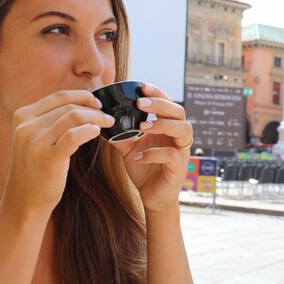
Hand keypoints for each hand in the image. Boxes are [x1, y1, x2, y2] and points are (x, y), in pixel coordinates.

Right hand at [2, 90, 114, 215]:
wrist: (24, 201)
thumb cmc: (35, 169)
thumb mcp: (34, 138)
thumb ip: (50, 120)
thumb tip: (82, 104)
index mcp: (22, 116)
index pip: (58, 96)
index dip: (82, 96)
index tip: (96, 102)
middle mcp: (26, 126)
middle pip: (68, 106)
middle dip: (93, 108)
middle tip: (106, 115)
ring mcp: (35, 141)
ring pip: (74, 117)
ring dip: (96, 118)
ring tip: (107, 123)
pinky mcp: (48, 157)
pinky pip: (75, 135)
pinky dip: (90, 130)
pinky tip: (97, 133)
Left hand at [110, 83, 191, 212]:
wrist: (152, 196)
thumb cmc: (144, 168)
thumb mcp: (129, 148)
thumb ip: (120, 133)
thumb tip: (100, 119)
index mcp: (167, 127)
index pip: (168, 103)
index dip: (158, 93)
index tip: (142, 86)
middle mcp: (177, 136)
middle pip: (179, 111)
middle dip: (161, 105)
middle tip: (141, 104)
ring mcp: (181, 152)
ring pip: (183, 129)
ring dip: (163, 125)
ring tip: (142, 127)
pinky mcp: (179, 168)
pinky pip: (172, 156)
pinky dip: (154, 154)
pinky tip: (139, 156)